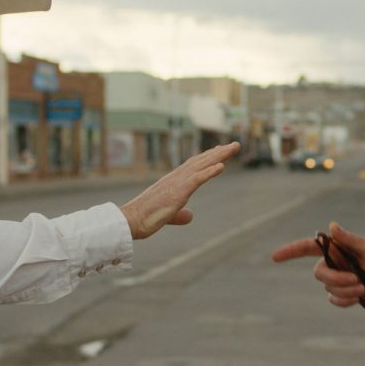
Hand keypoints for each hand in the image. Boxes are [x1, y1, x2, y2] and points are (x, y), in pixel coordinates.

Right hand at [120, 142, 239, 239]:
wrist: (130, 221)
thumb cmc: (145, 218)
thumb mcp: (168, 216)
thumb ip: (180, 215)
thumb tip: (191, 216)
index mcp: (173, 182)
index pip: (193, 166)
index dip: (208, 158)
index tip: (220, 151)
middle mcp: (175, 178)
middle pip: (200, 161)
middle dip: (218, 153)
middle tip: (234, 145)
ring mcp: (176, 184)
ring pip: (201, 166)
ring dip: (218, 156)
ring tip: (233, 148)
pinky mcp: (176, 193)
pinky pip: (196, 180)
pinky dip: (209, 172)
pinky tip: (222, 166)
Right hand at [271, 222, 364, 311]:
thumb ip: (349, 239)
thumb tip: (331, 226)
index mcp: (337, 248)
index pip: (308, 248)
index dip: (290, 251)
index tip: (275, 257)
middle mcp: (334, 263)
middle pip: (318, 273)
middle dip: (335, 279)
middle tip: (356, 281)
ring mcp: (338, 279)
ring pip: (328, 289)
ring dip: (346, 290)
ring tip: (363, 288)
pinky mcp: (344, 294)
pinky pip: (335, 300)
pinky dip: (346, 301)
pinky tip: (359, 297)